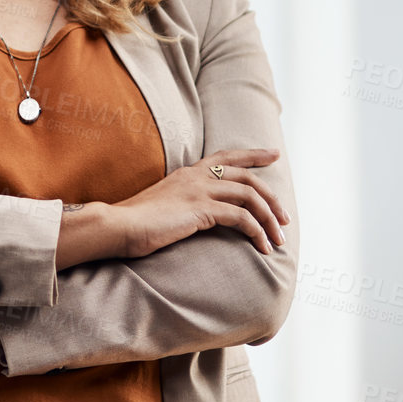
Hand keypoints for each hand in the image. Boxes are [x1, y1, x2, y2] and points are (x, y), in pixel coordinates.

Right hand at [109, 147, 287, 258]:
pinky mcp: (200, 209)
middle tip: (285, 217)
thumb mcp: (162, 206)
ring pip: (249, 196)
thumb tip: (195, 215)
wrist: (117, 226)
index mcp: (187, 173)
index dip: (253, 154)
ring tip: (279, 238)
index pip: (227, 156)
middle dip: (271, 196)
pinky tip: (262, 247)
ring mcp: (199, 191)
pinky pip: (241, 217)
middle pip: (247, 176)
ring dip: (269, 218)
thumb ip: (181, 204)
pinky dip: (257, 232)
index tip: (274, 154)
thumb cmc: (134, 223)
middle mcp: (196, 176)